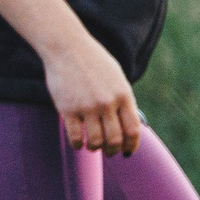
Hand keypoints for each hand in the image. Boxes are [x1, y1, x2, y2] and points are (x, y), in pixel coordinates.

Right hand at [42, 37, 140, 156]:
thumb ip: (123, 99)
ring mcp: (87, 107)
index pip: (132, 130)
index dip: (131, 145)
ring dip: (95, 148)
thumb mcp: (116, 77)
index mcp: (123, 95)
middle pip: (115, 139)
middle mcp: (107, 103)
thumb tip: (128, 123)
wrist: (67, 48)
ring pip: (95, 141)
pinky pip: (75, 136)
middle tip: (109, 151)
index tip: (127, 151)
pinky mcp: (68, 109)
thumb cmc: (93, 61)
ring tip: (92, 146)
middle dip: (113, 150)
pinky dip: (77, 144)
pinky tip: (78, 142)